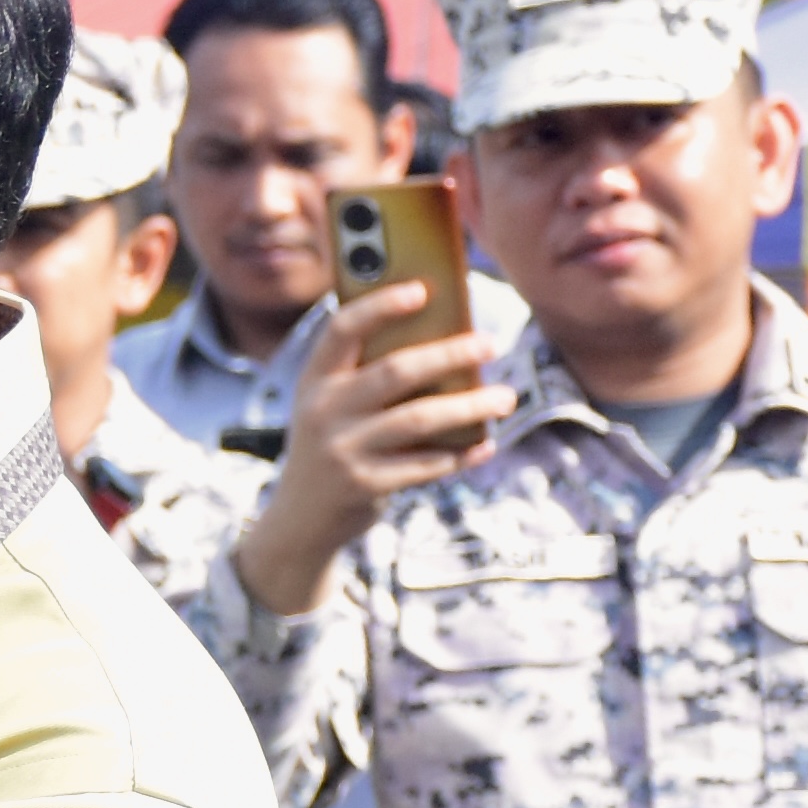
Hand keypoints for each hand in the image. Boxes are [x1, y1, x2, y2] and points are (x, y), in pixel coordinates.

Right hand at [232, 294, 514, 615]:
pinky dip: (462, 453)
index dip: (381, 306)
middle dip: (450, 353)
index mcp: (315, 380)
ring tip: (506, 397)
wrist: (301, 517)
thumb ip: (367, 374)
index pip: (343, 329)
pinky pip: (427, 464)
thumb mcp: (331, 405)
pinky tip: (485, 444)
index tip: (423, 290)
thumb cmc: (333, 444)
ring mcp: (342, 449)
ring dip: (471, 405)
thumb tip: (445, 341)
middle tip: (490, 343)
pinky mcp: (365, 484)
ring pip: (420, 418)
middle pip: (395, 371)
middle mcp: (323, 410)